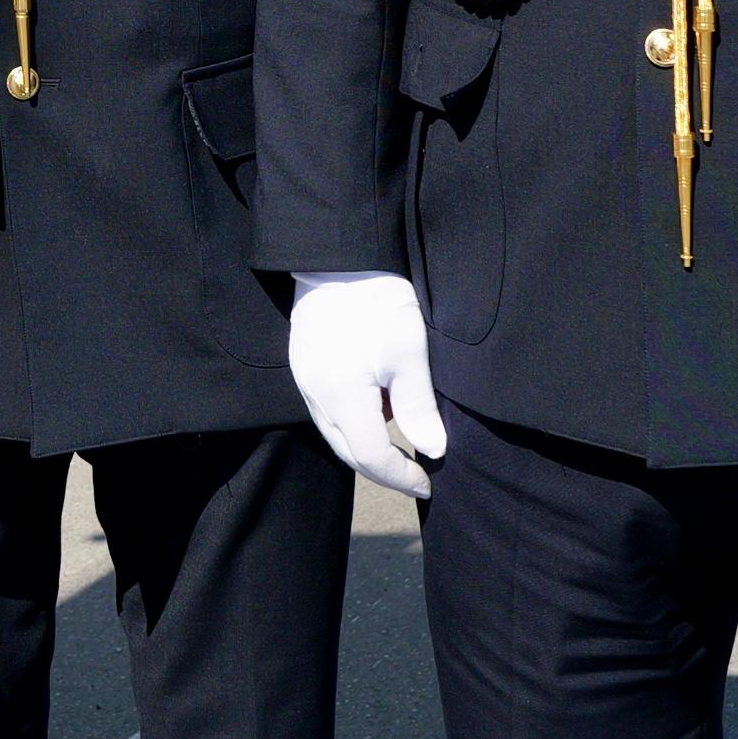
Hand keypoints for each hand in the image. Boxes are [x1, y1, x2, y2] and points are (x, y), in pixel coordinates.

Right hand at [286, 270, 447, 498]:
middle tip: (416, 473)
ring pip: (335, 432)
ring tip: (400, 435)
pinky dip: (352, 421)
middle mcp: (317, 396)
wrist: (339, 257)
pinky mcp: (303, 365)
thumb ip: (418, 407)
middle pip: (347, 452)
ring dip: (366, 445)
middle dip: (382, 469)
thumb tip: (434, 449)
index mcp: (343, 397)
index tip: (428, 481)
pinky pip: (326, 410)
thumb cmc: (378, 302)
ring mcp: (305, 381)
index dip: (400, 476)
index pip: (371, 457)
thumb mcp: (409, 353)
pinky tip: (376, 405)